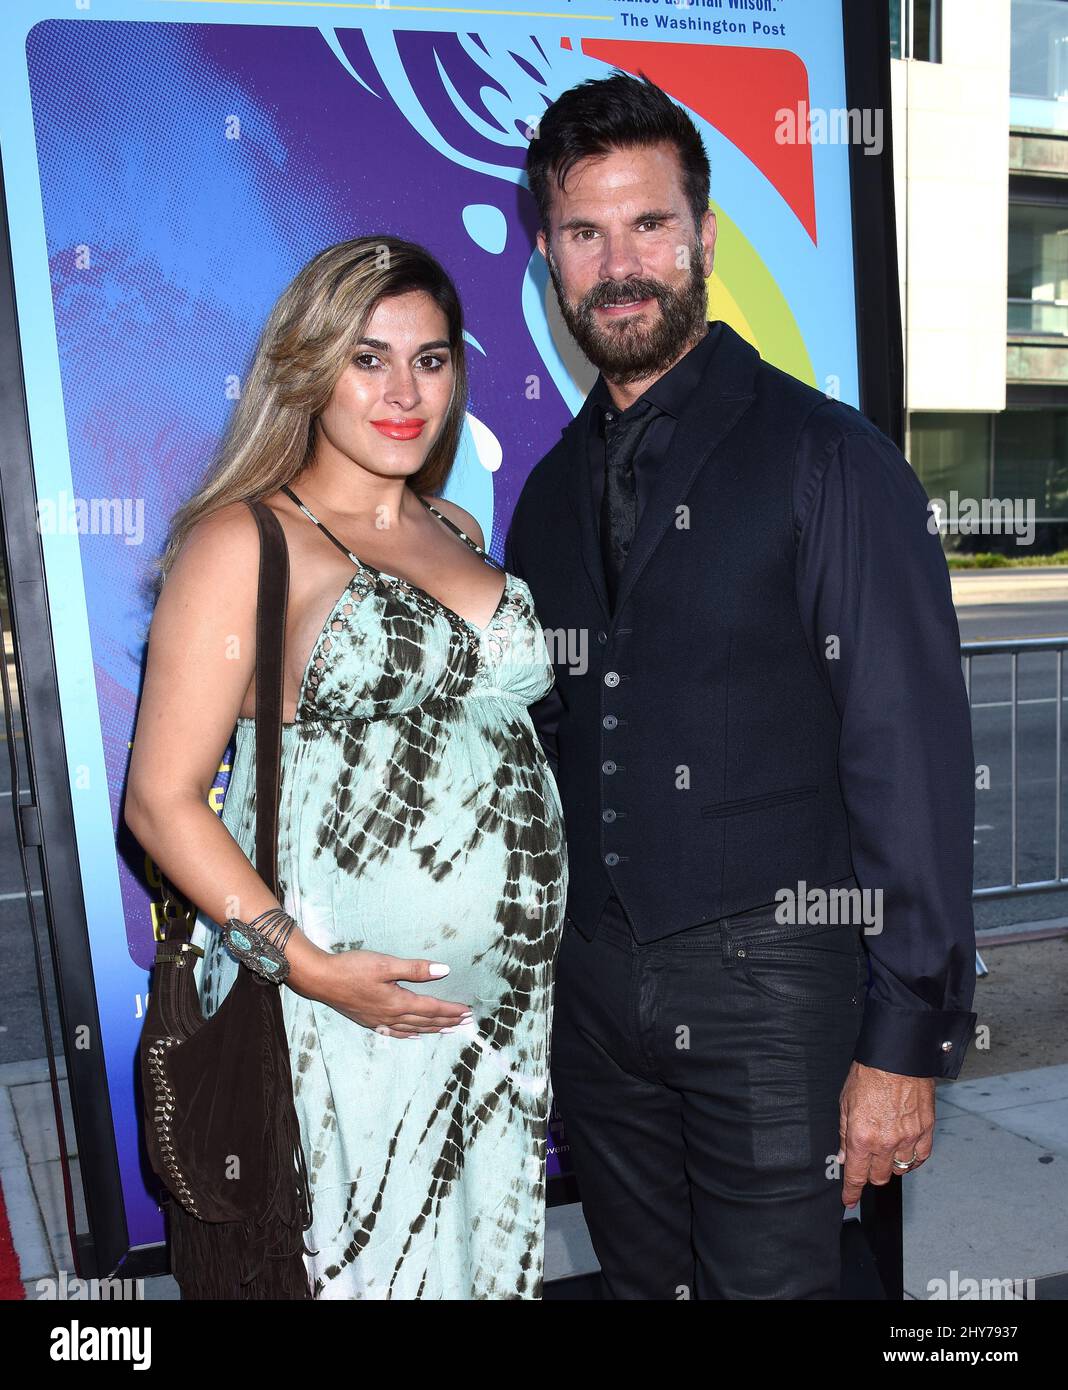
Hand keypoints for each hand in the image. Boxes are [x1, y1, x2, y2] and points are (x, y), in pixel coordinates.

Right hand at [307, 949, 472, 1038]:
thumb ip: (415, 969)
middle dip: (447, 1022)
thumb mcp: (386, 964)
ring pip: (412, 1029)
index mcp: (398, 1002)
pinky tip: (414, 1035)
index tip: (467, 1011)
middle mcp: (391, 1016)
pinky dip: (408, 1035)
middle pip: (425, 1022)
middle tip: (465, 1022)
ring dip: (432, 1029)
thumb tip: (444, 970)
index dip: (451, 1010)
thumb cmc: (352, 968)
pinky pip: (394, 1033)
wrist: (321, 979)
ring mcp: (379, 1021)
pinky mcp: (368, 1020)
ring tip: (448, 1030)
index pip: (432, 1008)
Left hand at [837, 1061, 934, 1207]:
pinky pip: (920, 1157)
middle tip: (867, 1163)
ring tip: (886, 1151)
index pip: (856, 1176)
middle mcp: (886, 1142)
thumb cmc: (868, 1075)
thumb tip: (845, 1157)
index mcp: (862, 1137)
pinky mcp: (926, 1131)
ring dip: (891, 1165)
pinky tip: (905, 1151)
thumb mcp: (845, 1104)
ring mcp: (908, 1138)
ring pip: (900, 1170)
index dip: (851, 1192)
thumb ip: (844, 1134)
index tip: (849, 1200)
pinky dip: (912, 1159)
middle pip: (879, 1177)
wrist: (896, 1057)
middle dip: (871, 1174)